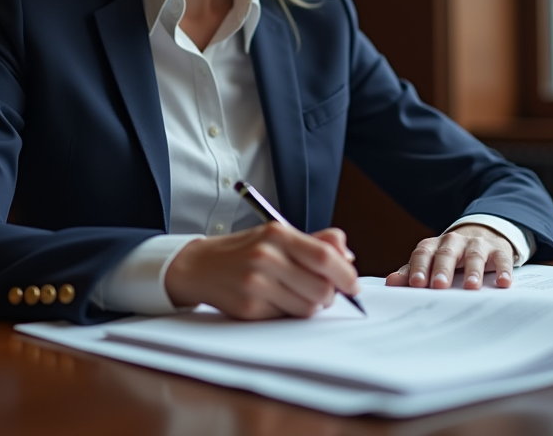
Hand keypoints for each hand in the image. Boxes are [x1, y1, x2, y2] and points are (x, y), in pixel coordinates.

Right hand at [164, 223, 359, 319]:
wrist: (199, 266)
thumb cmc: (245, 251)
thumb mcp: (278, 236)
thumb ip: (316, 242)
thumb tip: (348, 256)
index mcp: (277, 234)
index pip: (324, 256)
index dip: (345, 274)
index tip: (353, 285)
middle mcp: (266, 257)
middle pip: (321, 288)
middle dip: (329, 296)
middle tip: (323, 293)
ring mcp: (255, 284)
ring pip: (307, 307)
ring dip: (310, 306)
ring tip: (295, 295)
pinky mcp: (248, 308)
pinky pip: (286, 318)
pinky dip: (287, 313)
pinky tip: (274, 300)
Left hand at [385, 224, 515, 289]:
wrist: (482, 235)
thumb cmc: (451, 257)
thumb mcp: (431, 262)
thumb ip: (412, 272)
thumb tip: (391, 282)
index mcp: (434, 246)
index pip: (423, 253)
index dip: (419, 268)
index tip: (416, 284)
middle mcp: (454, 242)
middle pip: (446, 253)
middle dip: (442, 269)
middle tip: (439, 286)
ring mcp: (477, 244)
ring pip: (474, 255)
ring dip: (473, 271)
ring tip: (471, 288)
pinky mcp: (498, 250)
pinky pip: (501, 259)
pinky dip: (503, 270)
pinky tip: (504, 283)